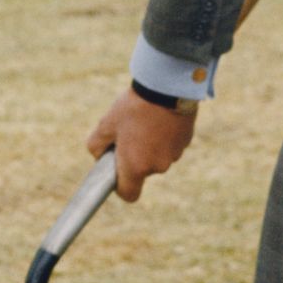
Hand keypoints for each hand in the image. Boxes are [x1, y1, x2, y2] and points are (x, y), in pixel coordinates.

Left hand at [86, 86, 196, 201]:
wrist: (166, 87)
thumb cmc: (133, 107)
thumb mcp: (106, 124)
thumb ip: (96, 145)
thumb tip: (98, 155)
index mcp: (136, 167)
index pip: (129, 194)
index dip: (121, 187)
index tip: (117, 171)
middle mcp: (157, 167)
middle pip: (143, 171)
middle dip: (135, 157)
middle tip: (128, 133)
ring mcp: (174, 155)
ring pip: (158, 156)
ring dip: (151, 145)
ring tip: (145, 121)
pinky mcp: (185, 141)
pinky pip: (170, 144)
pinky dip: (164, 136)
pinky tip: (159, 116)